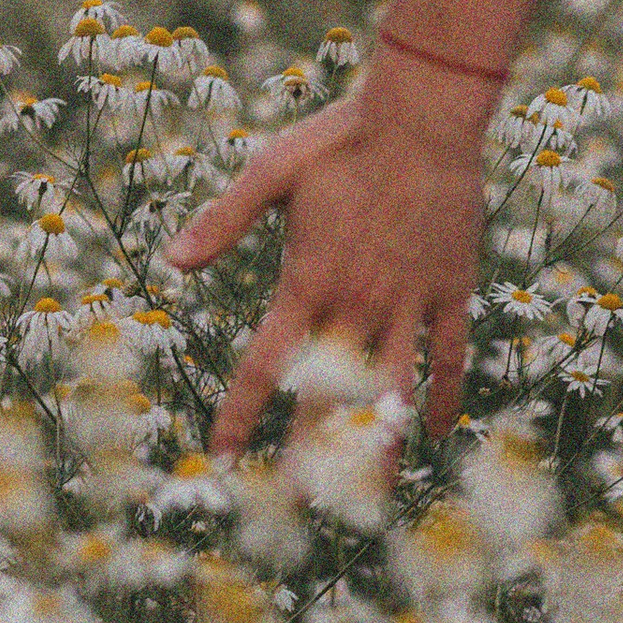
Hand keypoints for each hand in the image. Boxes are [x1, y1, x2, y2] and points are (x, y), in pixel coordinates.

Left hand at [162, 70, 489, 462]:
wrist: (425, 116)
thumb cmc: (342, 138)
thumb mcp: (271, 172)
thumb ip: (223, 221)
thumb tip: (173, 261)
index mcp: (306, 282)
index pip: (265, 367)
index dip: (241, 416)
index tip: (222, 460)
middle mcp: (357, 305)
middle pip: (327, 397)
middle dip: (305, 456)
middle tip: (290, 506)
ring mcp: (408, 302)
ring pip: (392, 391)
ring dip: (377, 445)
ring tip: (368, 496)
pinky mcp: (449, 291)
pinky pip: (449, 357)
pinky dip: (442, 396)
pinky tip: (434, 435)